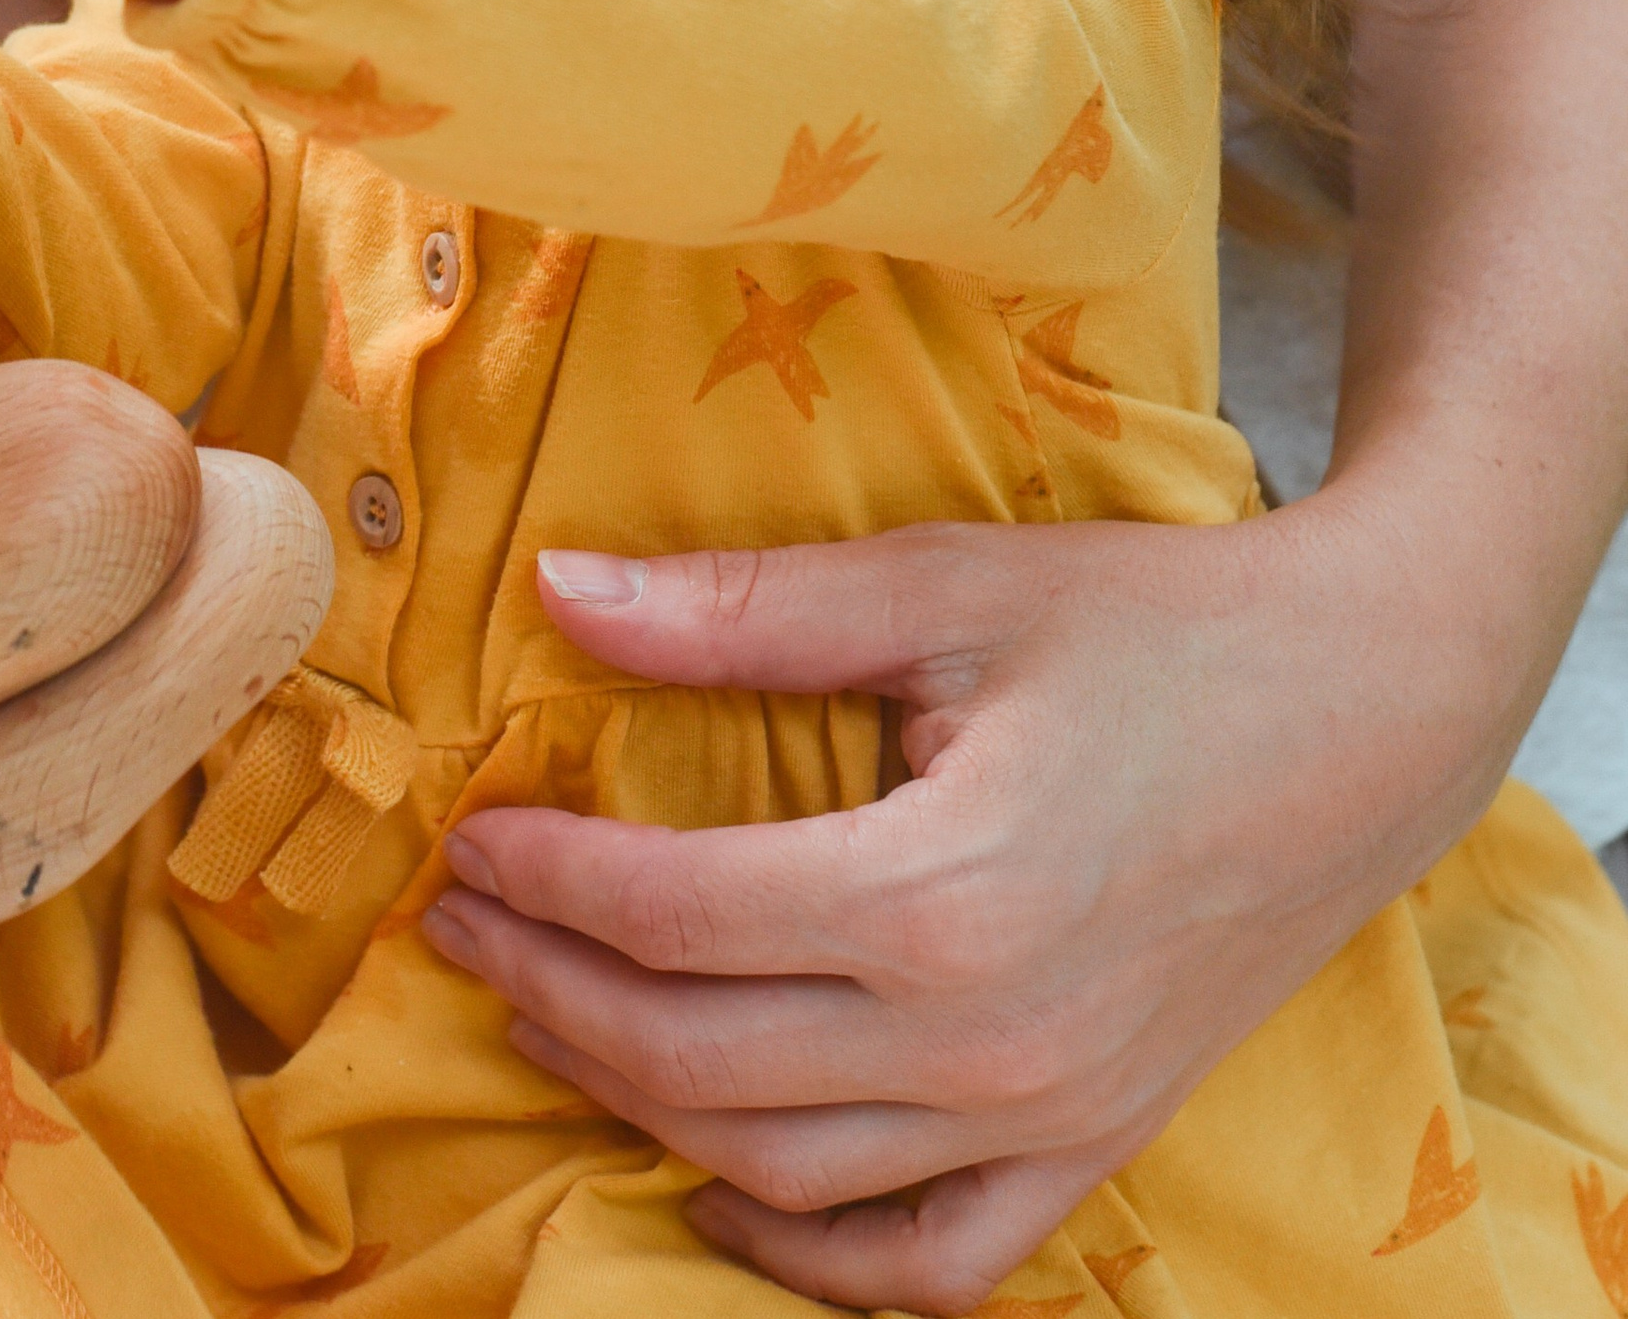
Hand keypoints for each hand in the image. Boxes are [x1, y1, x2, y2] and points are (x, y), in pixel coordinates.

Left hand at [423, 499, 1512, 1312]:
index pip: (675, 919)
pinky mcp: (1095, 1144)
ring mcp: (1048, 1116)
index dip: (547, 881)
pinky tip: (721, 1191)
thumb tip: (560, 591)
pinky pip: (929, 1260)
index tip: (469, 834)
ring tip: (544, 1009)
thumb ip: (744, 608)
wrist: (1367, 707)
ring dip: (636, 1102)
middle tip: (467, 914)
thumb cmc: (1156, 625)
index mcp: (942, 893)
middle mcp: (987, 1040)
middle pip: (699, 1061)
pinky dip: (810, 1252)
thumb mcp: (945, 583)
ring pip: (783, 1169)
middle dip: (551, 989)